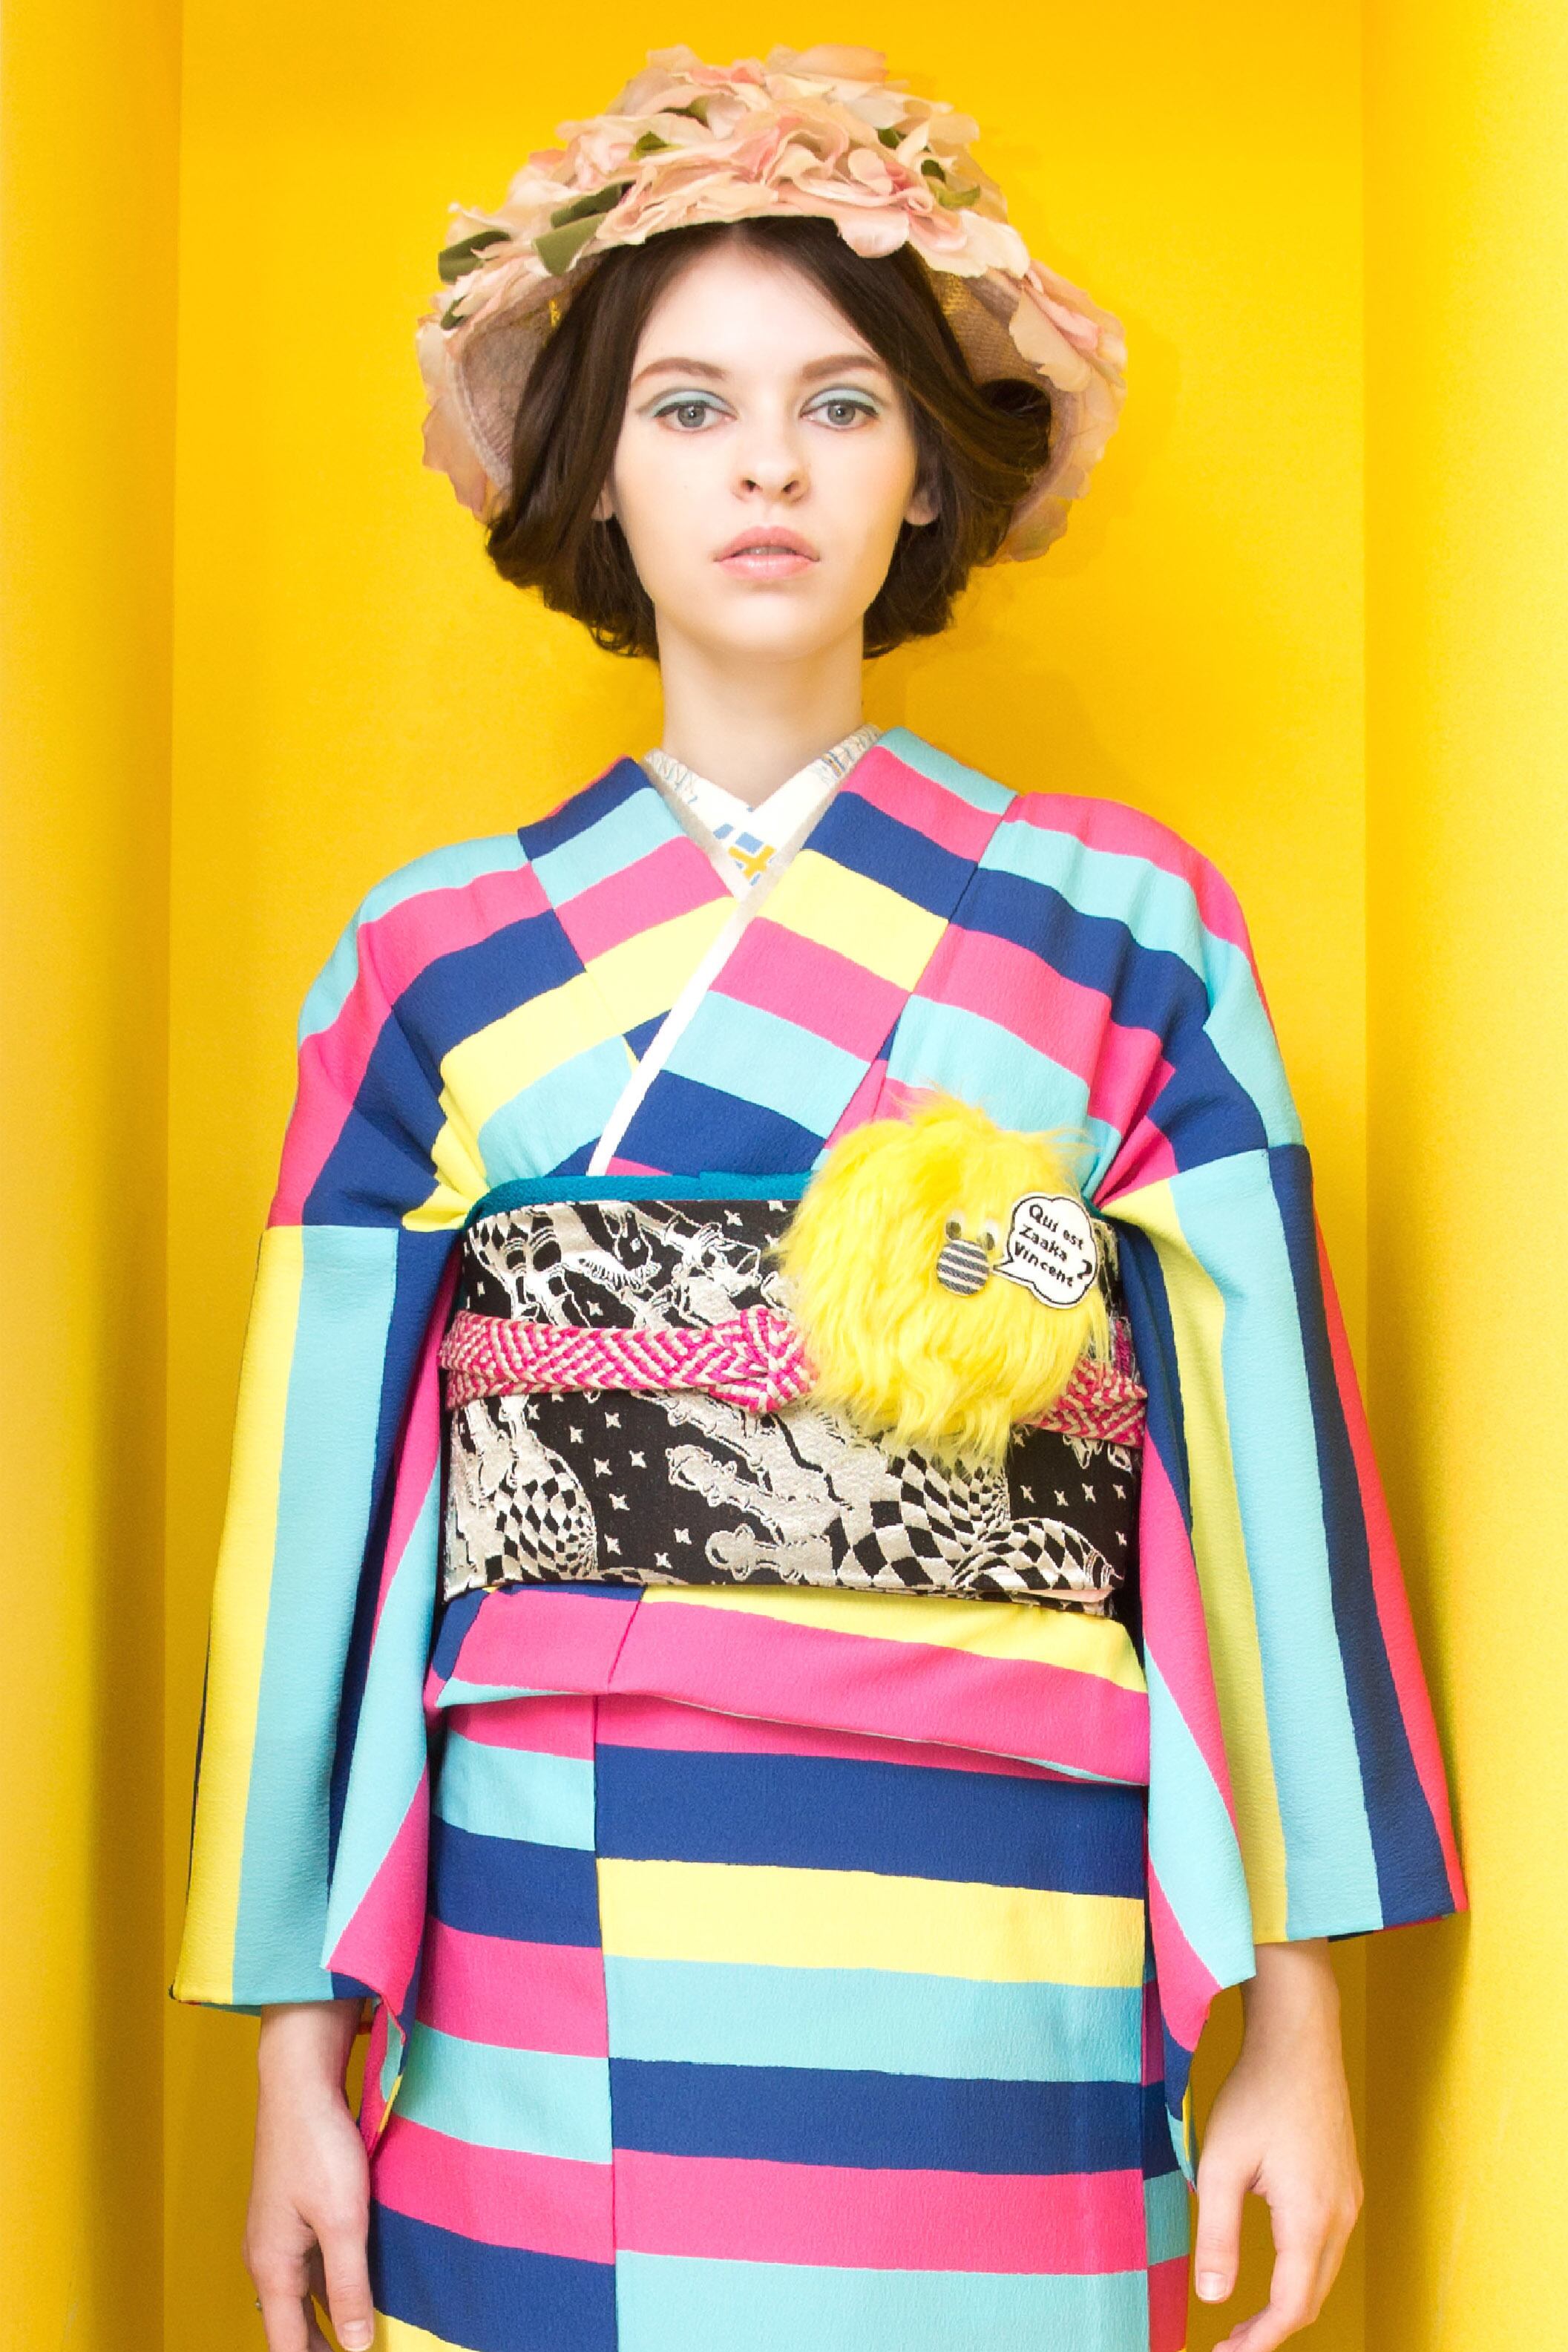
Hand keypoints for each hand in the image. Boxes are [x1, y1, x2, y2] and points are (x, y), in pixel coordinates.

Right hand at [245, 1999, 373, 2351]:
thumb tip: (356, 2346)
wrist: (298, 2082)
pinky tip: (355, 2280)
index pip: (287, 2345)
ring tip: (362, 2330)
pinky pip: (307, 2265)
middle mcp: (267, 2258)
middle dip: (322, 2346)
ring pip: (300, 2295)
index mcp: (273, 2269)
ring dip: (326, 2317)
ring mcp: (276, 2234)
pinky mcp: (290, 2212)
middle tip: (361, 2351)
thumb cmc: (318, 2146)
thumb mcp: (343, 2220)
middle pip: (292, 2325)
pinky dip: (328, 2284)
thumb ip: (349, 2285)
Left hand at [1193, 1940, 1361, 2349]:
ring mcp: (1349, 2197)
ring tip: (1245, 2318)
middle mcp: (1341, 2215)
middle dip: (1273, 2329)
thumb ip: (1217, 2234)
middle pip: (1313, 2297)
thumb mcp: (1221, 2163)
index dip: (1260, 2340)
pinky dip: (1302, 2270)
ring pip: (1323, 2272)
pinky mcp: (1345, 2180)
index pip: (1292, 2306)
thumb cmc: (1256, 2093)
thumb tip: (1214, 2297)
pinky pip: (1329, 2244)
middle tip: (1230, 2345)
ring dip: (1289, 2301)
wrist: (1299, 2037)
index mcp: (1310, 2218)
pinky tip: (1273, 2266)